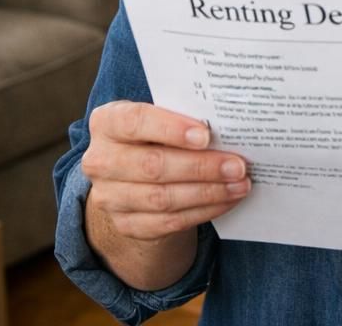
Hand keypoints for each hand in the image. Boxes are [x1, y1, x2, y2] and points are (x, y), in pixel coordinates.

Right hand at [82, 100, 250, 243]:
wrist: (135, 176)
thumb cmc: (156, 136)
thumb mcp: (161, 118)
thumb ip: (183, 118)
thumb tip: (229, 126)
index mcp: (107, 122)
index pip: (135, 122)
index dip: (171, 128)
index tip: (206, 135)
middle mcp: (101, 160)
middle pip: (153, 165)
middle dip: (201, 167)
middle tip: (238, 165)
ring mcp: (109, 197)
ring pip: (162, 198)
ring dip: (208, 192)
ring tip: (240, 184)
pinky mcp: (126, 224)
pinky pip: (168, 222)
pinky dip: (203, 211)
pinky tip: (227, 201)